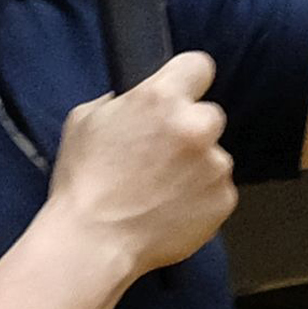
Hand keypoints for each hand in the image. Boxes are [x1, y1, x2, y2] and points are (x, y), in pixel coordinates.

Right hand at [46, 50, 235, 282]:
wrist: (94, 243)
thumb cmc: (84, 185)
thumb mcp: (85, 120)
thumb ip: (121, 101)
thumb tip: (137, 101)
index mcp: (161, 98)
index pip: (198, 65)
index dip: (186, 80)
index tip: (180, 93)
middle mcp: (195, 127)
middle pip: (208, 115)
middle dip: (189, 130)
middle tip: (160, 155)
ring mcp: (214, 165)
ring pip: (213, 156)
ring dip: (194, 168)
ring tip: (158, 190)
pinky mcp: (223, 200)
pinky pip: (217, 190)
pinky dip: (200, 198)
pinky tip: (169, 209)